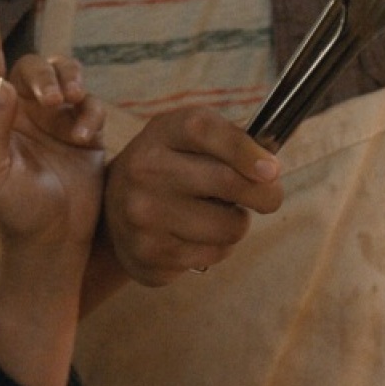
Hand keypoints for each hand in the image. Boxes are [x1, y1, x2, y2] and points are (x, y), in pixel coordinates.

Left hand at [0, 0, 105, 247]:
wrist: (51, 241)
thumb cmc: (11, 210)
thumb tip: (1, 84)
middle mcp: (22, 109)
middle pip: (33, 65)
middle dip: (45, 76)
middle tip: (53, 102)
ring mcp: (54, 119)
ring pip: (65, 74)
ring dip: (70, 83)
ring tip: (72, 109)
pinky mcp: (83, 131)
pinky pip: (90, 102)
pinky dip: (90, 112)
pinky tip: (86, 137)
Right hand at [102, 105, 283, 285]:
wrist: (112, 208)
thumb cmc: (171, 167)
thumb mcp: (191, 140)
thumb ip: (232, 143)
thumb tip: (270, 170)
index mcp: (162, 131)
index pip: (204, 131)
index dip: (244, 150)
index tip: (272, 170)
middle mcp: (145, 169)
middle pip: (227, 182)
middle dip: (265, 194)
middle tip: (269, 197)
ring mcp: (143, 213)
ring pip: (228, 226)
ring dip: (236, 224)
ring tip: (217, 215)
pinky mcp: (148, 252)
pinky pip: (212, 255)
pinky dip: (217, 247)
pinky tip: (196, 236)